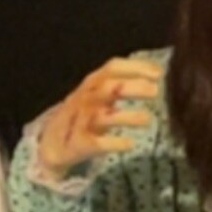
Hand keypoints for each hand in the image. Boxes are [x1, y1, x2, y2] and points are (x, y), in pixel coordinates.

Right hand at [39, 57, 162, 174]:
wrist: (53, 142)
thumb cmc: (84, 114)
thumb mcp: (98, 94)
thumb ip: (121, 83)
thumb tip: (156, 73)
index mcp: (92, 83)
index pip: (112, 68)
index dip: (135, 67)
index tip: (159, 72)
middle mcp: (86, 99)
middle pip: (108, 88)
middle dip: (132, 87)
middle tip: (156, 91)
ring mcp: (81, 121)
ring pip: (103, 116)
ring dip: (126, 116)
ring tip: (147, 119)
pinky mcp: (80, 144)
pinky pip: (97, 143)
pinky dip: (113, 143)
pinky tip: (129, 144)